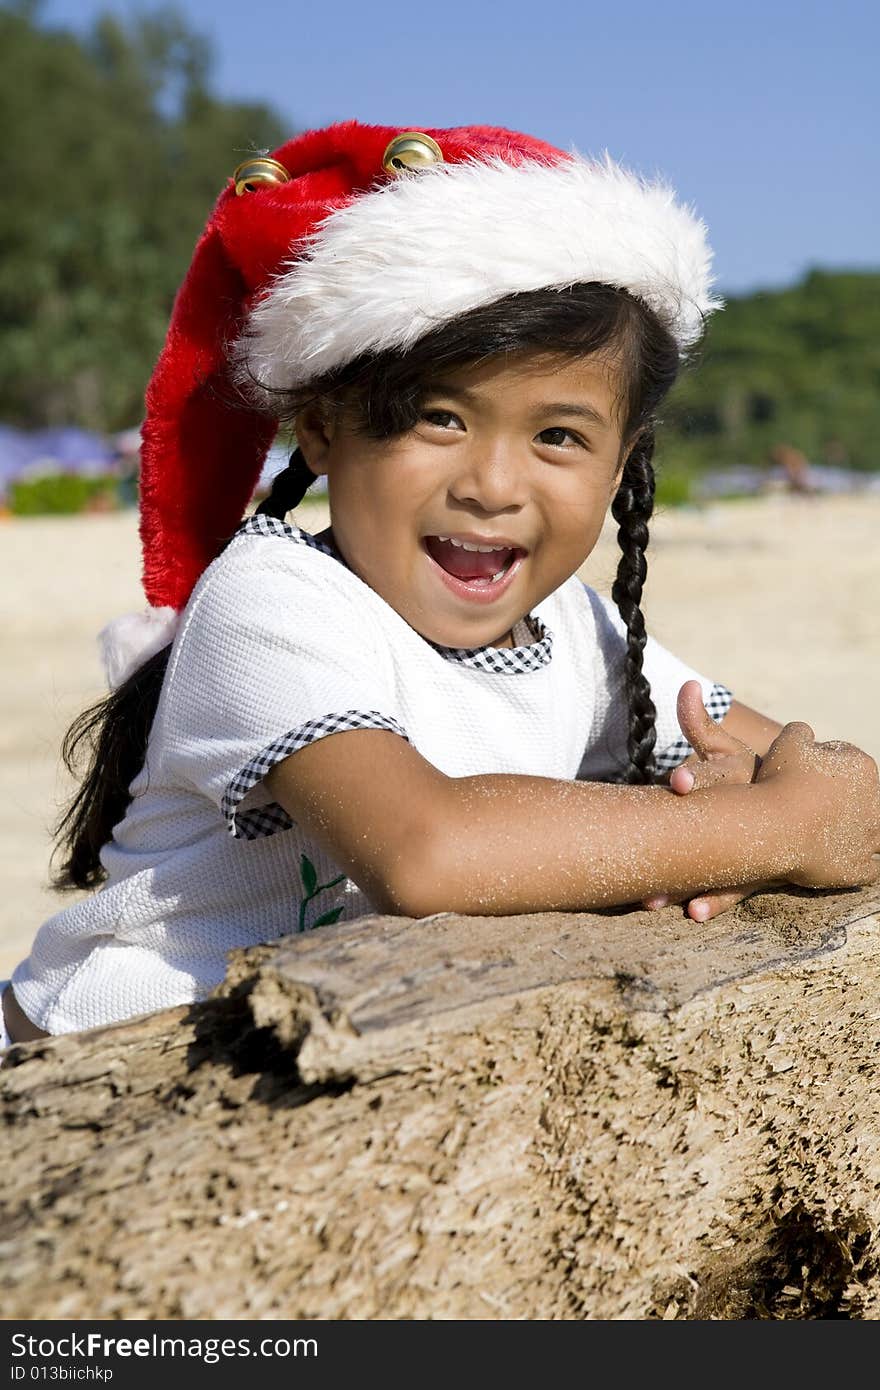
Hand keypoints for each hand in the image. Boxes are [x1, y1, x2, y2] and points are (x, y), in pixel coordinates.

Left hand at [645, 680, 767, 919]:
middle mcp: (750, 809)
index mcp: (740, 774)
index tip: (675, 781)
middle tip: (663, 834)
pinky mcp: (759, 869)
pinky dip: (716, 900)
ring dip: (689, 878)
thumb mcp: (726, 747)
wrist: (809, 802)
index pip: (716, 772)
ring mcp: (756, 841)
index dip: (696, 774)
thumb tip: (689, 686)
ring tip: (656, 897)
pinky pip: (737, 886)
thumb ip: (700, 721)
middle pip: (720, 820)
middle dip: (691, 830)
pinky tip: (695, 913)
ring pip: (724, 860)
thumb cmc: (752, 771)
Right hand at [755, 721, 879, 889]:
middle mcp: (875, 803)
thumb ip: (801, 731)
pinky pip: (872, 869)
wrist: (774, 827)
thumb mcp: (787, 742)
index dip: (826, 766)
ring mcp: (870, 838)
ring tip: (841, 834)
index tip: (804, 775)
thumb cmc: (780, 782)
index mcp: (863, 768)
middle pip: (866, 798)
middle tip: (816, 804)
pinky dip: (864, 865)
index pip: (849, 763)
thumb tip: (807, 734)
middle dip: (847, 799)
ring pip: (878, 834)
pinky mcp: (860, 867)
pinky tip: (849, 861)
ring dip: (867, 833)